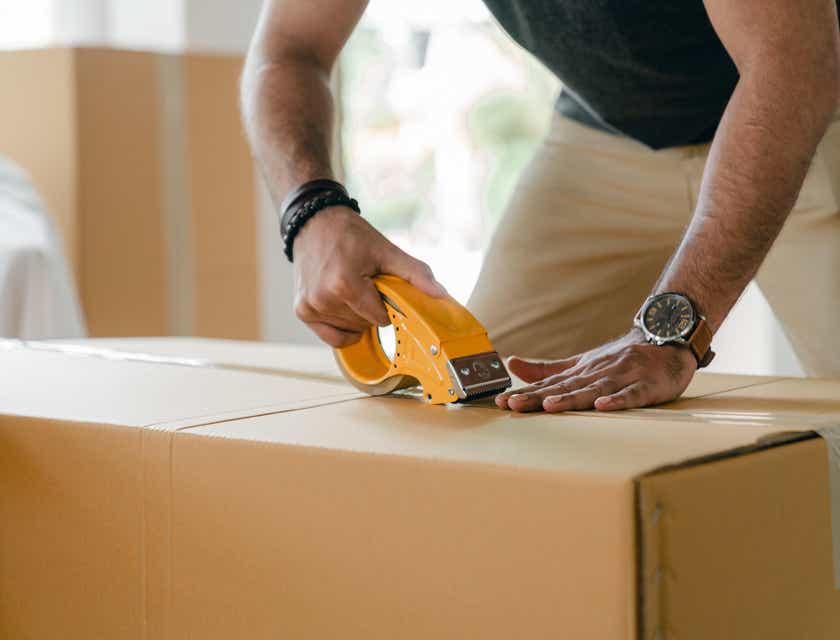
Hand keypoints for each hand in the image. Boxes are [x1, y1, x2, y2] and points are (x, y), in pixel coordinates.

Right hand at [292, 206, 446, 346]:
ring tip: (351, 288)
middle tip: (364, 283)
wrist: (315, 222)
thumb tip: (441, 294)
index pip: (380, 318)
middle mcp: (323, 299)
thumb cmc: (350, 235)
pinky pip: (332, 337)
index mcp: (344, 284)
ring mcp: (309, 307)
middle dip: (371, 309)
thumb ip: (415, 274)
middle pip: (365, 325)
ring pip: (350, 330)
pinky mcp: (302, 311)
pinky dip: (342, 327)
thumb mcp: (387, 251)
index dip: (386, 304)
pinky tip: (343, 306)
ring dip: (356, 316)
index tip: (380, 286)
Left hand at [495, 329, 696, 412]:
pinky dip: (617, 400)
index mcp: (581, 371)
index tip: (502, 401)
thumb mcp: (580, 363)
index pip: (549, 384)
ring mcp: (622, 378)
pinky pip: (631, 394)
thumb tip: (511, 363)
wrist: (666, 343)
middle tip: (515, 404)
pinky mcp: (646, 386)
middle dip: (539, 397)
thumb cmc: (619, 359)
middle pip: (565, 387)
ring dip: (572, 398)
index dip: (526, 392)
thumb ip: (547, 369)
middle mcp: (597, 373)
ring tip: (550, 405)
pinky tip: (603, 405)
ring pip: (593, 389)